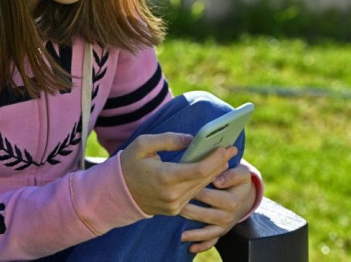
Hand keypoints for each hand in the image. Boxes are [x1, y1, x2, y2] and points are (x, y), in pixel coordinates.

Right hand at [120, 132, 237, 216]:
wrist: (118, 191)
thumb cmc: (130, 163)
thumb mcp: (144, 144)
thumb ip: (169, 140)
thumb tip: (192, 139)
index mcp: (164, 177)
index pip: (199, 169)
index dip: (215, 158)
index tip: (224, 147)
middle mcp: (172, 195)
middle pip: (204, 178)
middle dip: (220, 163)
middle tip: (232, 149)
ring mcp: (174, 205)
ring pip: (201, 187)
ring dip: (215, 173)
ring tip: (225, 158)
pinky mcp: (174, 210)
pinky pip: (193, 194)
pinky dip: (203, 182)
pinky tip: (211, 171)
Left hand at [180, 164, 255, 253]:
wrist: (245, 196)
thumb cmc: (239, 180)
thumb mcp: (241, 173)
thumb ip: (231, 175)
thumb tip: (217, 180)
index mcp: (232, 201)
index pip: (211, 197)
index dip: (197, 193)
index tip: (182, 188)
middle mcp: (228, 216)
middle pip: (206, 215)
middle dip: (189, 211)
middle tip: (173, 206)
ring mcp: (224, 226)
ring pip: (207, 232)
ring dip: (193, 233)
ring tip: (179, 233)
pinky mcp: (220, 232)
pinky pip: (211, 242)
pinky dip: (201, 246)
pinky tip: (190, 248)